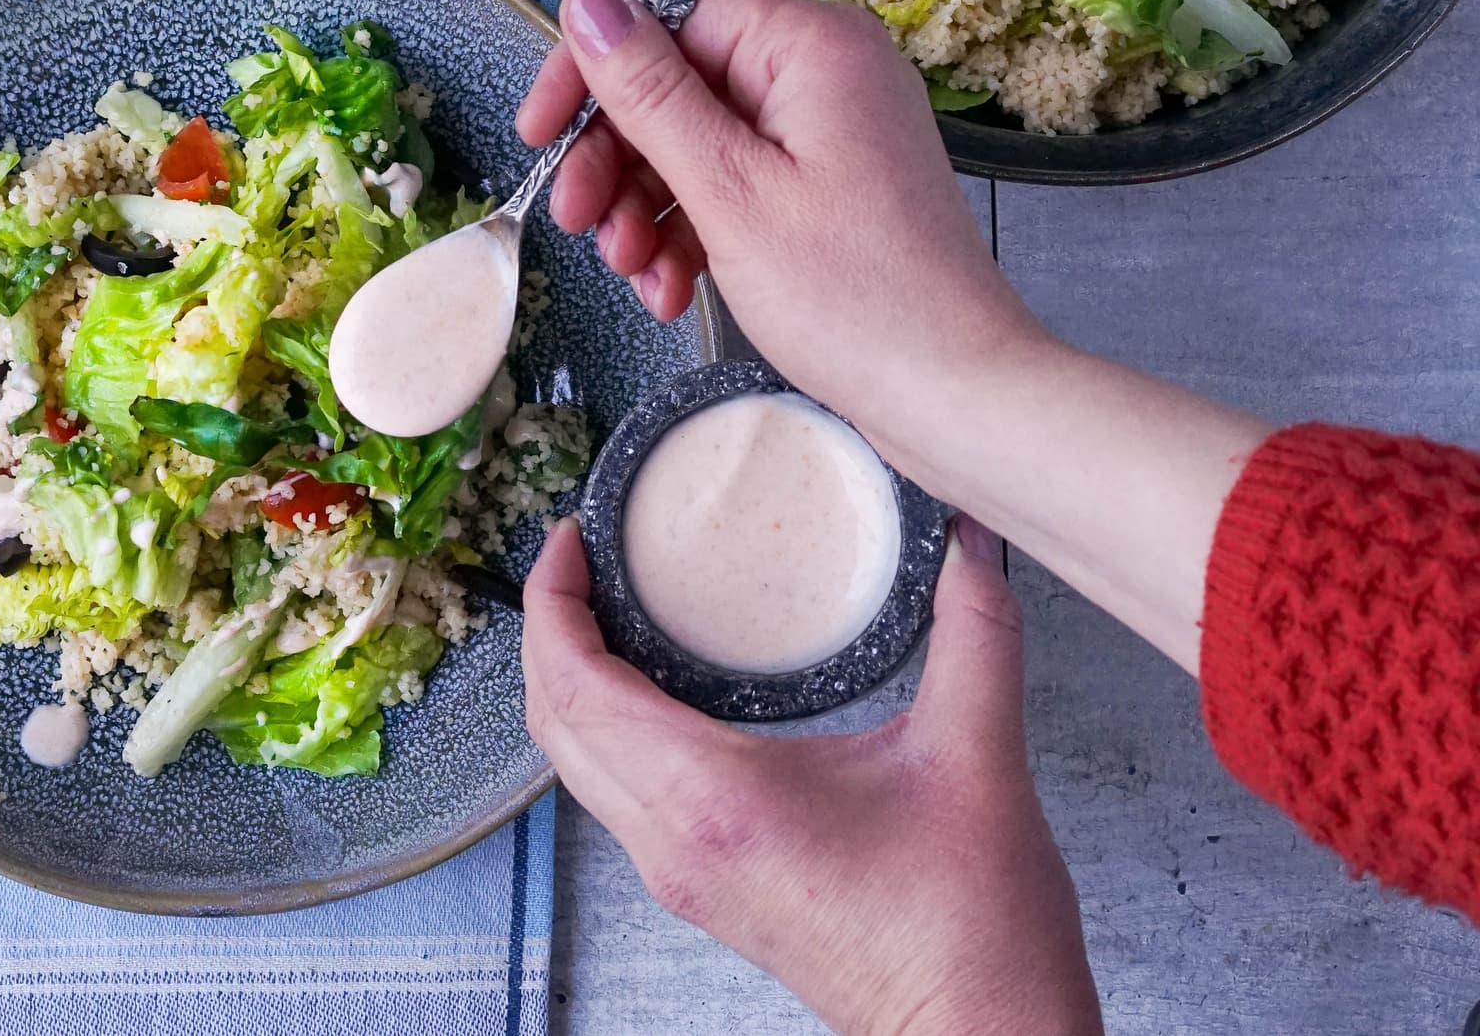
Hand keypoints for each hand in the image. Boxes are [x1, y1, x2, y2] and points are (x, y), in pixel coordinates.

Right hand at [516, 0, 1268, 671]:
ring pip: (700, 144)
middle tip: (578, 223)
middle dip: (619, 158)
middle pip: (681, 84)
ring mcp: (831, 134)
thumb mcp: (727, 189)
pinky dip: (695, 232)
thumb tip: (587, 2)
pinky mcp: (830, 189)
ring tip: (632, 273)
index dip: (597, 73)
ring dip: (649, 207)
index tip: (541, 132)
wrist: (953, 393)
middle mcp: (826, 74)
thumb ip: (650, 93)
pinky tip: (670, 288)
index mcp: (811, 47)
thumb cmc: (855, 296)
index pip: (672, 17)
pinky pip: (737, 186)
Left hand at [523, 516, 1101, 1035]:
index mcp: (716, 799)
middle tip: (579, 558)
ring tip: (605, 607)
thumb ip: (976, 633)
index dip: (552, 603)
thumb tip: (968, 540)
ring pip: (576, 764)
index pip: (578, 688)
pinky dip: (605, 727)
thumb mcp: (976, 756)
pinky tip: (649, 687)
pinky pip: (613, 792)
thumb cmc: (970, 929)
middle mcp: (677, 840)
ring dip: (569, 681)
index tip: (569, 540)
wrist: (978, 1035)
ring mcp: (681, 872)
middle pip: (554, 723)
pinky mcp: (700, 886)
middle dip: (547, 629)